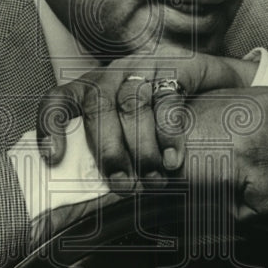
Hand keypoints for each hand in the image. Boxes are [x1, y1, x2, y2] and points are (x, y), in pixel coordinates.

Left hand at [36, 49, 258, 189]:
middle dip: (107, 148)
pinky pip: (168, 98)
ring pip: (132, 102)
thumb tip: (81, 202)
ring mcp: (144, 66)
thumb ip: (108, 155)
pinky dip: (169, 133)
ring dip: (141, 146)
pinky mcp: (176, 65)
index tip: (54, 158)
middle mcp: (113, 73)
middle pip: (98, 104)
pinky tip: (173, 159)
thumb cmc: (161, 122)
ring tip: (153, 178)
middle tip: (122, 183)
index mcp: (91, 88)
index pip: (59, 99)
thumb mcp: (129, 135)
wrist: (216, 89)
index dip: (51, 126)